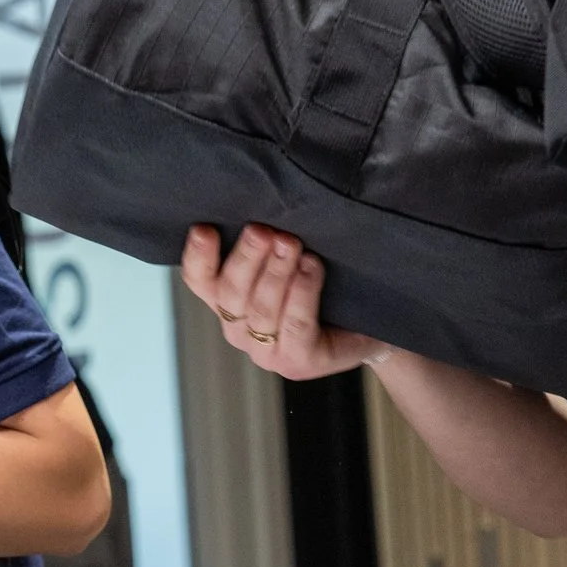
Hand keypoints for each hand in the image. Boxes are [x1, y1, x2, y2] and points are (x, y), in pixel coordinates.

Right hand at [180, 223, 389, 380]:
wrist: (368, 329)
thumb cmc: (325, 291)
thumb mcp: (291, 260)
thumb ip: (269, 242)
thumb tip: (266, 203)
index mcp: (229, 301)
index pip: (200, 280)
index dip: (198, 256)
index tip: (205, 229)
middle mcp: (239, 328)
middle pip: (230, 293)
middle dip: (247, 258)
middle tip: (263, 231)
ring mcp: (265, 351)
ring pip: (261, 309)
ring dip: (276, 272)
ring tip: (292, 243)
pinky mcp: (297, 363)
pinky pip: (295, 325)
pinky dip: (303, 292)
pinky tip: (312, 267)